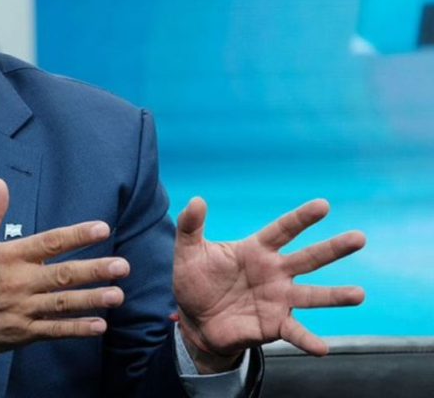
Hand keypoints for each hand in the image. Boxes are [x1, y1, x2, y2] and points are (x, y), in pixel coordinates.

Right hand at [0, 178, 130, 371]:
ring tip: (117, 295)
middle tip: (122, 266)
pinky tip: (99, 325)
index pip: (49, 242)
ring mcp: (22, 309)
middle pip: (62, 275)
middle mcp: (18, 282)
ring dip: (91, 299)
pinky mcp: (22, 332)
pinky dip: (77, 328)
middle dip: (94, 270)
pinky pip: (54, 330)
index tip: (102, 229)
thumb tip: (0, 182)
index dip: (76, 235)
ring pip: (62, 303)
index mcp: (9, 256)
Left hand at [173, 197, 365, 369]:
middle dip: (334, 248)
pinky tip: (322, 348)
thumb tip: (197, 200)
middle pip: (308, 258)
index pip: (283, 230)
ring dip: (336, 295)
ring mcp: (279, 299)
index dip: (301, 218)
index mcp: (257, 250)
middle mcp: (275, 273)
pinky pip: (295, 332)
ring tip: (359, 294)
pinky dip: (308, 340)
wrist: (195, 320)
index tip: (323, 205)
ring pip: (312, 295)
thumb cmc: (196, 281)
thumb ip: (190, 226)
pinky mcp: (275, 325)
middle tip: (359, 238)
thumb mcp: (188, 253)